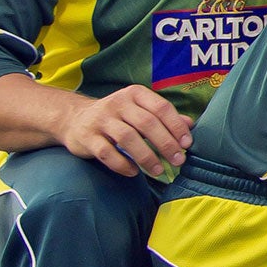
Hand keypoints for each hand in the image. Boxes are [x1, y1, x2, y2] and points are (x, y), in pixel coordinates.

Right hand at [61, 86, 191, 180]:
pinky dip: (122, 164)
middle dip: (166, 144)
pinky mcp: (87, 137)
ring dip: (146, 157)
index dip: (177, 126)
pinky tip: (133, 172)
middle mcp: (118, 103)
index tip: (187, 144)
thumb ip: (164, 117)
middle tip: (178, 161)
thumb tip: (191, 125)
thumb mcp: (140, 110)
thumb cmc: (117, 117)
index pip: (161, 107)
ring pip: (127, 138)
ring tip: (158, 171)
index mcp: (135, 94)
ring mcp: (100, 120)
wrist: (75, 119)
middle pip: (147, 123)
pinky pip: (107, 153)